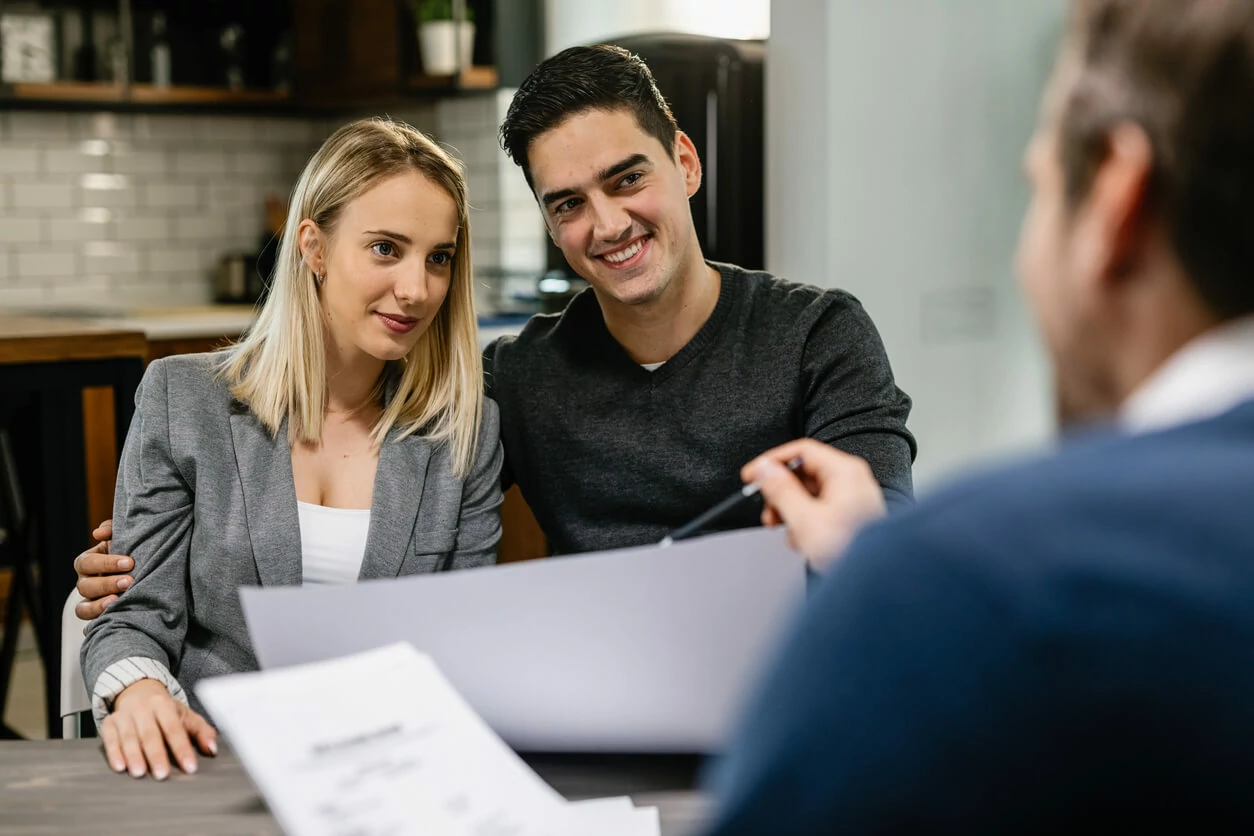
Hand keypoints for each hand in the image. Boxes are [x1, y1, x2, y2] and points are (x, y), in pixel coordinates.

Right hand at [74, 519, 133, 620]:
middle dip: (107, 583)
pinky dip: (97, 626)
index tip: (130, 562)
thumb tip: (98, 533)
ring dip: (99, 606)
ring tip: (118, 601)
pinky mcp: (99, 618)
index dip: (105, 563)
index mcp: (89, 563)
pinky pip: (91, 626)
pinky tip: (111, 622)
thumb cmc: (131, 553)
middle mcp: (86, 583)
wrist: (147, 575)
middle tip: (129, 581)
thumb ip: (113, 530)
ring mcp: (90, 602)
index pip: (86, 562)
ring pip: (83, 609)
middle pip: (85, 586)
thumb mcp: (124, 538)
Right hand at [101, 679, 217, 779]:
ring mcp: (124, 715)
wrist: (137, 691)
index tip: (189, 767)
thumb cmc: (165, 710)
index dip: (182, 748)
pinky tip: (119, 767)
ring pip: (129, 737)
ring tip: (139, 773)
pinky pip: (109, 739)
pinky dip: (113, 753)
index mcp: (164, 705)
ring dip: (134, 756)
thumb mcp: (186, 715)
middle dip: (156, 755)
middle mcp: (143, 709)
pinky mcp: (109, 723)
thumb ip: (202, 732)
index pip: (174, 728)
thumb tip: (212, 749)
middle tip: (162, 774)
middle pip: (150, 734)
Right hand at [742, 439, 886, 569]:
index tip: (753, 475)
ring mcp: (852, 498)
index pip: (801, 451)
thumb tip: (764, 469)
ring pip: (810, 494)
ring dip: (791, 511)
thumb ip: (780, 490)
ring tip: (786, 529)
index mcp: (844, 472)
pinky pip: (820, 509)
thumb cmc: (851, 550)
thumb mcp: (804, 519)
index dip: (772, 462)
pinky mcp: (850, 516)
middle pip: (804, 474)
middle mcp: (851, 480)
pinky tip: (803, 539)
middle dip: (781, 493)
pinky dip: (805, 521)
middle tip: (769, 510)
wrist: (875, 579)